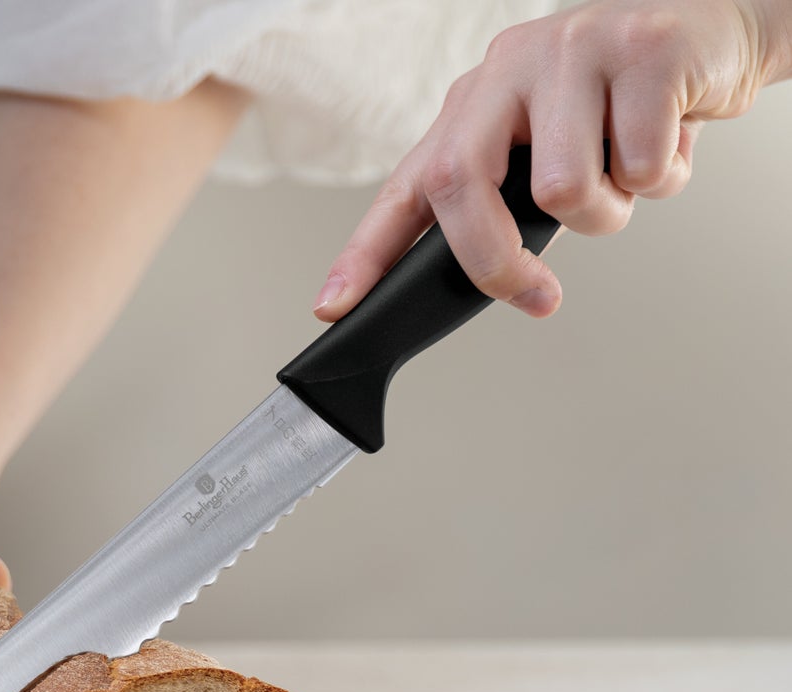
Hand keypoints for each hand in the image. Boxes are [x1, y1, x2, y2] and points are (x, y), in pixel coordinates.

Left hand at [315, 0, 791, 320]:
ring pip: (565, 191)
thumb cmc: (616, 107)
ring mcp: (571, 51)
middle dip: (497, 262)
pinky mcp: (642, 48)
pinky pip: (641, 166)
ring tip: (626, 172)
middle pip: (464, 188)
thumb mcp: (540, 153)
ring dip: (609, 212)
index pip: (405, 189)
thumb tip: (480, 281)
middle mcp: (507, 73)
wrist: (710, 32)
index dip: (363, 254)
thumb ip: (501, 208)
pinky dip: (664, 178)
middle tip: (537, 298)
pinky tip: (667, 140)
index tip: (333, 307)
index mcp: (472, 107)